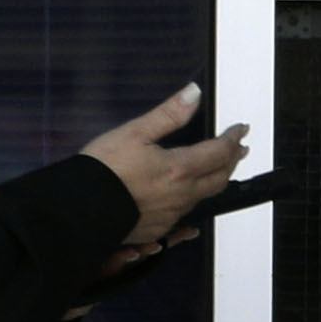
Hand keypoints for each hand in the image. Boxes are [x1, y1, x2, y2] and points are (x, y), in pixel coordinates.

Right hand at [84, 86, 249, 250]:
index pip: (219, 152)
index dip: (233, 138)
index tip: (241, 129)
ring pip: (204, 196)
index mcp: (179, 169)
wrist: (80, 209)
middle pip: (220, 178)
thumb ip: (169, 114)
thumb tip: (194, 93)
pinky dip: (193, 197)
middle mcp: (182, 195)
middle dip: (232, 160)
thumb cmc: (103, 170)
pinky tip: (186, 192)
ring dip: (215, 179)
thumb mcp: (134, 132)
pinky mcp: (159, 228)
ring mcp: (172, 215)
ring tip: (218, 167)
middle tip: (239, 149)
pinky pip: (185, 212)